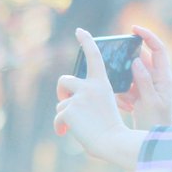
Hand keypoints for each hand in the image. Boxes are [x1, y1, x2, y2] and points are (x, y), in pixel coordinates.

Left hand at [55, 28, 132, 160]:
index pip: (94, 56)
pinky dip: (60, 127)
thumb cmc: (112, 128)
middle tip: (66, 101)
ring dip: (64, 113)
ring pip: (61, 102)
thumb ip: (90, 99)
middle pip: (65, 80)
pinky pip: (58, 117)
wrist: (113, 141)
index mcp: (102, 83)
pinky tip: (64, 133)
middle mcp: (89, 87)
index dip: (86, 41)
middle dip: (62, 91)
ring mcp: (78, 98)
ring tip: (73, 126)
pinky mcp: (69, 110)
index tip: (79, 31)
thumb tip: (67, 105)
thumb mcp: (106, 106)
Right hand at [116, 25, 171, 127]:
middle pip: (140, 58)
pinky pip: (125, 87)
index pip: (158, 49)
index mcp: (163, 76)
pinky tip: (124, 106)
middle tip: (115, 60)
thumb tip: (136, 60)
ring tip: (124, 96)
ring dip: (122, 80)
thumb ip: (143, 81)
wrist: (157, 140)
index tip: (133, 28)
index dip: (147, 36)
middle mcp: (155, 78)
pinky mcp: (137, 94)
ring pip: (130, 73)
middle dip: (127, 60)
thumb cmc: (158, 122)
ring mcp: (146, 85)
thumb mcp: (150, 102)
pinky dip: (120, 93)